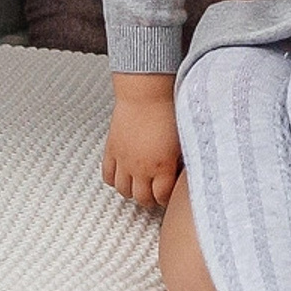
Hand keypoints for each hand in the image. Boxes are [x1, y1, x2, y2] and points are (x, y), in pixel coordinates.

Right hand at [103, 75, 182, 207]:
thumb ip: (181, 162)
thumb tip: (182, 174)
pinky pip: (108, 175)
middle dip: (150, 198)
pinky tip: (123, 175)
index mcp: (162, 166)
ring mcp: (124, 160)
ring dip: (132, 191)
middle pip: (141, 198)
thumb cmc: (168, 110)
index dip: (166, 198)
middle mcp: (141, 168)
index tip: (169, 193)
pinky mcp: (111, 150)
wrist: (147, 92)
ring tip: (139, 185)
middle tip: (155, 192)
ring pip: (123, 190)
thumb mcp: (182, 140)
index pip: (162, 197)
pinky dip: (114, 179)